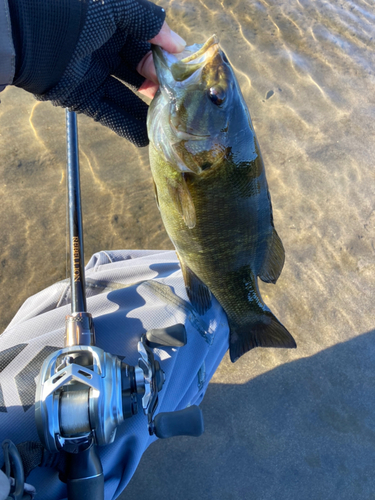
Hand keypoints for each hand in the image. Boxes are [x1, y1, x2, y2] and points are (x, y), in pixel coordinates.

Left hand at [9, 0, 185, 145]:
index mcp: (114, 26)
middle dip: (158, 85)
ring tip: (168, 123)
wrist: (32, 39)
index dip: (164, 58)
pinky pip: (111, 114)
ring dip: (147, 110)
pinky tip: (147, 138)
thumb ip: (148, 21)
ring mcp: (95, 77)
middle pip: (139, 72)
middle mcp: (106, 51)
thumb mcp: (116, 9)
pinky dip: (128, 126)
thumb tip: (179, 45)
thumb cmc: (75, 16)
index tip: (182, 73)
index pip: (147, 44)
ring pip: (128, 96)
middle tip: (175, 98)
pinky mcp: (83, 99)